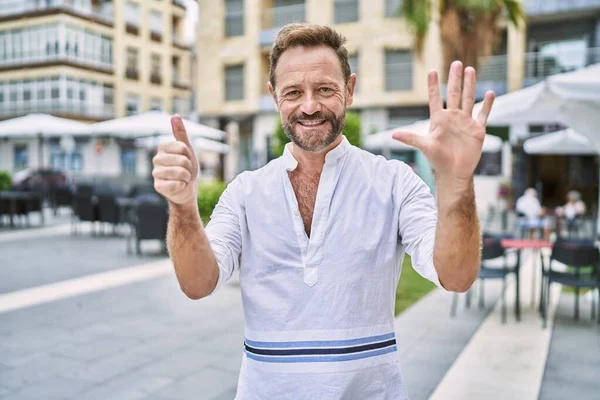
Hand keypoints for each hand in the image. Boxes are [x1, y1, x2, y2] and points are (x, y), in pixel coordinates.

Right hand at [152, 115, 198, 205]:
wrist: (186, 189)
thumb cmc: (187, 167)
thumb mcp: (187, 149)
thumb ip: (180, 133)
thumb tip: (175, 116)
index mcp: (162, 148)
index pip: (182, 147)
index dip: (189, 155)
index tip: (186, 159)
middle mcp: (156, 159)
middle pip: (182, 160)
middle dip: (189, 167)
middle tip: (185, 171)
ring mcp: (156, 173)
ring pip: (180, 172)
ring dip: (186, 177)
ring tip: (181, 178)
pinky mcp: (158, 186)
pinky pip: (176, 184)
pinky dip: (181, 186)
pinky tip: (177, 186)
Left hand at [393, 61, 494, 182]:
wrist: (454, 173)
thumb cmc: (437, 160)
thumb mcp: (424, 146)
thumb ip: (411, 139)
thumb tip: (393, 135)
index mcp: (439, 119)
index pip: (435, 98)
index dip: (433, 85)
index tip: (432, 70)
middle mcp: (452, 118)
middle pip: (454, 94)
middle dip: (455, 79)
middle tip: (456, 63)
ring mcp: (465, 122)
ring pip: (468, 99)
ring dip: (470, 85)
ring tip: (470, 70)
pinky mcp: (477, 129)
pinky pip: (483, 114)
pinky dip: (487, 104)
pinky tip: (489, 93)